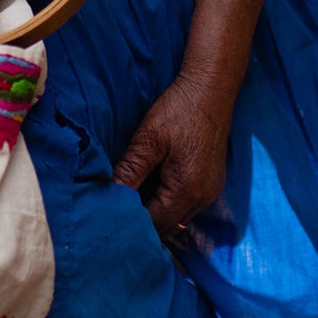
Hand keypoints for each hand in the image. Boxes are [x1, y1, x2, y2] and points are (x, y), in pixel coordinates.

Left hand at [113, 74, 235, 234]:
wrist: (211, 89)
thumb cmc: (179, 110)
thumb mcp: (148, 140)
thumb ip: (129, 172)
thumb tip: (106, 196)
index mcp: (186, 191)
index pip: (154, 225)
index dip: (130, 224)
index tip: (108, 218)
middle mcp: (202, 199)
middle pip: (167, 228)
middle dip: (143, 224)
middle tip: (116, 215)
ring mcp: (210, 192)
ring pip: (178, 220)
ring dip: (156, 215)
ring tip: (131, 202)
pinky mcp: (212, 183)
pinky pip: (187, 207)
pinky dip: (169, 205)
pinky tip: (151, 190)